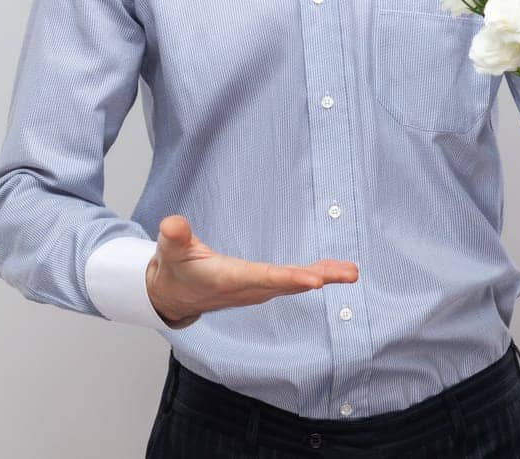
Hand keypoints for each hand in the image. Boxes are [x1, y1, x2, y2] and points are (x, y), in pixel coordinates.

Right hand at [145, 214, 358, 328]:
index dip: (288, 279)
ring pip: (295, 283)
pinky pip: (293, 280)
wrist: (174, 295)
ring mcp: (257, 290)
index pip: (262, 278)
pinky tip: (335, 269)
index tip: (314, 281)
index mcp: (227, 279)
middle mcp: (248, 289)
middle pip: (288, 283)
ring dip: (324, 276)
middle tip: (348, 274)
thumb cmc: (174, 269)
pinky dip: (316, 274)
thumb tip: (172, 224)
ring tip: (351, 272)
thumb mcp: (168, 251)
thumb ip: (173, 237)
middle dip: (319, 278)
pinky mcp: (262, 286)